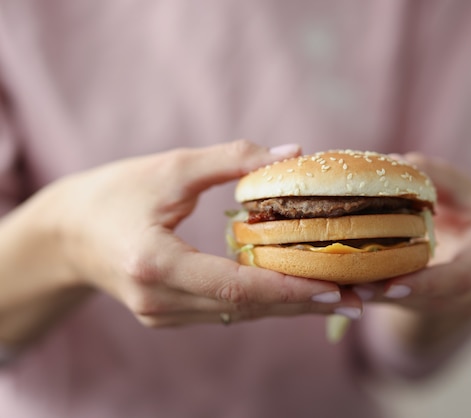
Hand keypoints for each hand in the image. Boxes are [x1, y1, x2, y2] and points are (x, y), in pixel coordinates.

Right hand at [49, 140, 360, 326]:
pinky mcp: (168, 317)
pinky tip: (297, 293)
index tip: (336, 286)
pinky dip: (263, 303)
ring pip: (240, 316)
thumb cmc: (114, 193)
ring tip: (342, 298)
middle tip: (360, 299)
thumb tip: (292, 153)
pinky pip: (227, 313)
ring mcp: (162, 316)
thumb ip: (232, 159)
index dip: (288, 288)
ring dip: (289, 307)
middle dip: (303, 304)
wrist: (67, 234)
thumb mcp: (170, 167)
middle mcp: (159, 301)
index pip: (235, 286)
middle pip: (246, 310)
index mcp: (155, 264)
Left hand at [354, 154, 470, 343]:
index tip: (391, 284)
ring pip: (421, 307)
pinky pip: (411, 307)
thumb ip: (434, 173)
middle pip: (438, 298)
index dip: (427, 283)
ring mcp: (467, 303)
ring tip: (349, 289)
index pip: (464, 276)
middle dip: (396, 295)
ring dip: (384, 299)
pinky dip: (382, 298)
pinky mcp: (442, 309)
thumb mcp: (455, 184)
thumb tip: (396, 161)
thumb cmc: (463, 205)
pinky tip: (353, 289)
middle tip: (358, 290)